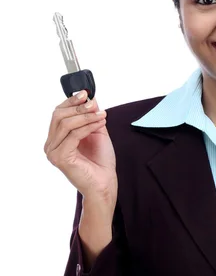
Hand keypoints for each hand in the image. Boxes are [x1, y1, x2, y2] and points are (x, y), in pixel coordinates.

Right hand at [44, 91, 116, 208]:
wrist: (105, 182)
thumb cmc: (100, 161)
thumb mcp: (97, 131)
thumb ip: (91, 115)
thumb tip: (89, 98)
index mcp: (56, 138)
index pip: (58, 113)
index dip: (71, 101)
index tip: (86, 93)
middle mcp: (51, 144)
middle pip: (58, 115)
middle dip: (78, 107)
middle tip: (95, 105)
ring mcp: (53, 152)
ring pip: (65, 123)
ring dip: (86, 116)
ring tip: (101, 115)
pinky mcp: (60, 158)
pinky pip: (73, 135)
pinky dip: (88, 126)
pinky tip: (99, 124)